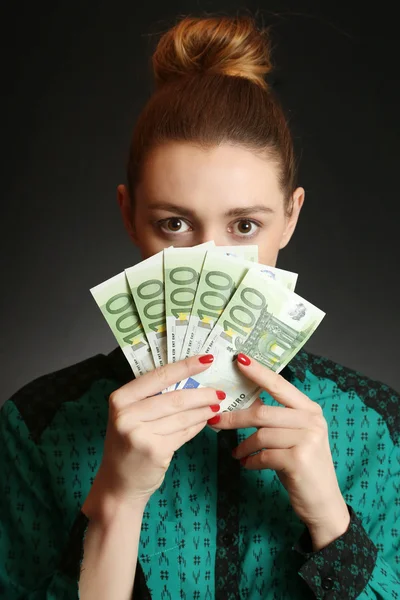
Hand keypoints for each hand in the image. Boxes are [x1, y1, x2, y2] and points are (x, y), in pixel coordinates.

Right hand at [83, 355, 223, 518]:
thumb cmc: (127, 445)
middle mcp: (126, 415)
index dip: (185, 366)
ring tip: (217, 404)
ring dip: (204, 410)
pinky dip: (198, 425)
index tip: (206, 359)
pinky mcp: (155, 451)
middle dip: (201, 394)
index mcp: (120, 399)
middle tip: (219, 391)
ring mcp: (140, 434)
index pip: (158, 376)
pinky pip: (184, 433)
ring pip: (182, 416)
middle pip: (174, 398)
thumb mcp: (129, 416)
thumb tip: (189, 379)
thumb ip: (150, 398)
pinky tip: (206, 420)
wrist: (118, 484)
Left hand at [215, 353, 349, 548]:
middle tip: (214, 420)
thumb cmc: (302, 465)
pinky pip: (263, 455)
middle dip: (234, 417)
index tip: (238, 359)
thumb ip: (277, 418)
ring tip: (236, 452)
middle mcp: (312, 421)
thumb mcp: (295, 436)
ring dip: (243, 445)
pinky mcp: (298, 460)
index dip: (258, 372)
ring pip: (260, 435)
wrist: (323, 503)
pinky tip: (248, 464)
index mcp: (310, 409)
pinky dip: (250, 461)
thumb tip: (244, 401)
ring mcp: (307, 440)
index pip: (279, 385)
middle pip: (263, 412)